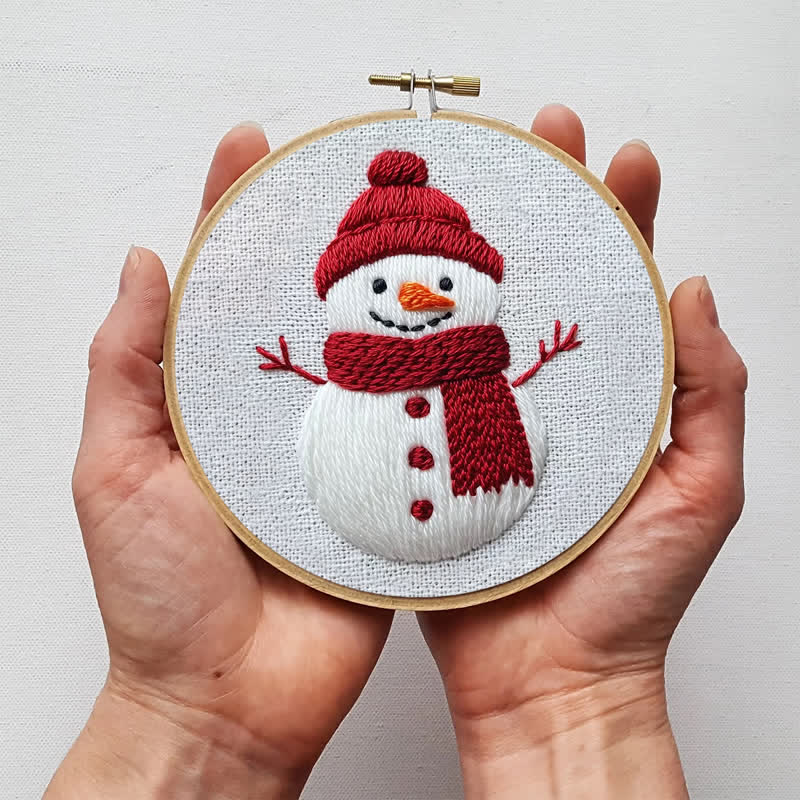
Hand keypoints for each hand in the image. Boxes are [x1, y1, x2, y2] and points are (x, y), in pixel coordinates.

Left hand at [46, 124, 392, 799]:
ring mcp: (335, 447)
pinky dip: (432, 382)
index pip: (220, 285)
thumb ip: (126, 370)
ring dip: (392, 300)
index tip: (253, 150)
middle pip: (305, 307)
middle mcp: (277, 412)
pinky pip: (409, 425)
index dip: (233, 211)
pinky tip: (461, 338)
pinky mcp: (384, 488)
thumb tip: (143, 264)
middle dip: (330, 237)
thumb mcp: (116, 472)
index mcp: (211, 399)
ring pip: (366, 357)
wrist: (235, 698)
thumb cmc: (163, 597)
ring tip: (426, 237)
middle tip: (365, 175)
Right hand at [419, 105, 746, 798]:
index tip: (619, 160)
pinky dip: (415, 332)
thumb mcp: (701, 491)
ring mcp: (488, 416)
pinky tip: (404, 287)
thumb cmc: (626, 595)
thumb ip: (711, 393)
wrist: (543, 674)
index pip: (626, 286)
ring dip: (476, 253)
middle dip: (549, 204)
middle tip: (539, 142)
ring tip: (466, 190)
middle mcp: (551, 393)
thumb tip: (698, 292)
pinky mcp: (437, 448)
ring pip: (481, 318)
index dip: (625, 216)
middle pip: (550, 281)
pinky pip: (427, 381)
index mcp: (618, 394)